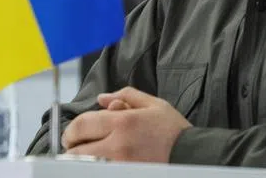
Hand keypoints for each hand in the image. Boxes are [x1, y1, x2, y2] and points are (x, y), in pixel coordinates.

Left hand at [62, 87, 190, 162]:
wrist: (194, 156)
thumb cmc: (174, 131)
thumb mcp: (153, 104)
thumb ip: (125, 96)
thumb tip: (102, 98)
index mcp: (123, 122)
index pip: (81, 125)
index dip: (70, 130)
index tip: (70, 134)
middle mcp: (118, 146)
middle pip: (77, 150)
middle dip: (73, 147)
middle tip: (76, 146)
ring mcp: (121, 165)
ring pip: (86, 165)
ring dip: (83, 160)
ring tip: (90, 155)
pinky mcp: (125, 175)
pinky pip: (100, 172)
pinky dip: (97, 167)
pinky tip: (103, 163)